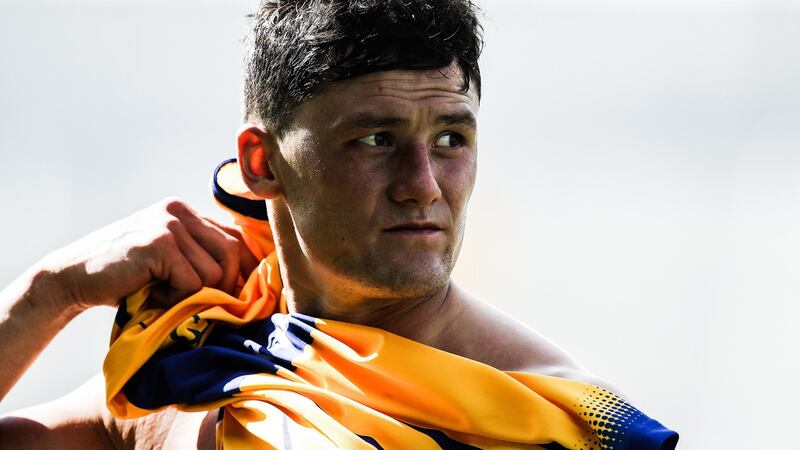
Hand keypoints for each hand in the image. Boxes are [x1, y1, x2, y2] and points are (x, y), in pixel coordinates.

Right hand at [38, 197, 259, 311]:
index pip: (234, 235)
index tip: (245, 291)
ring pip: (213, 272)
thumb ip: (197, 255)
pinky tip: (153, 295)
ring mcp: (168, 225)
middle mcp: (178, 212)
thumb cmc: (125, 276)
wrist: (72, 277)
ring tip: (164, 294)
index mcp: (182, 211)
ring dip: (193, 295)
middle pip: (231, 251)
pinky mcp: (159, 244)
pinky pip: (192, 283)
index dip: (246, 266)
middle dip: (226, 284)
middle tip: (203, 302)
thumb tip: (247, 278)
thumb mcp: (166, 257)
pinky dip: (176, 299)